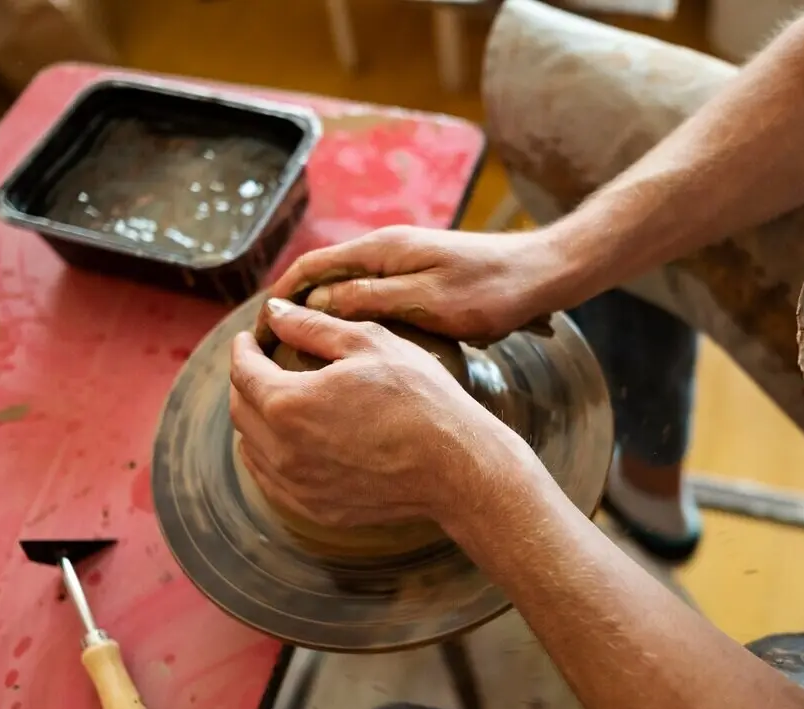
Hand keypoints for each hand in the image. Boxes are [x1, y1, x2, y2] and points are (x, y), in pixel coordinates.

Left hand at [228, 299, 515, 530]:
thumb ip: (312, 326)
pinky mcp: (317, 509)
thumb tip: (274, 313)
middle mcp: (282, 450)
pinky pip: (273, 482)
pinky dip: (270, 459)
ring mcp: (298, 486)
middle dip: (245, 384)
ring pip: (252, 450)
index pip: (244, 371)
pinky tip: (290, 445)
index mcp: (288, 403)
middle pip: (241, 411)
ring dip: (255, 422)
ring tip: (275, 404)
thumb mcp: (368, 343)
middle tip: (261, 367)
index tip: (251, 339)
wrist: (455, 466)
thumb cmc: (419, 397)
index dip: (244, 349)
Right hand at [266, 225, 580, 342]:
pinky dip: (351, 325)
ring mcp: (405, 267)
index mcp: (381, 250)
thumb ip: (368, 299)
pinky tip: (353, 357)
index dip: (279, 301)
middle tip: (275, 358)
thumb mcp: (425, 300)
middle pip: (323, 280)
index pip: (310, 268)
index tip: (260, 336)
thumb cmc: (489, 290)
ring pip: (346, 294)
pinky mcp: (422, 284)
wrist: (542, 277)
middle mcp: (387, 252)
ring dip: (322, 321)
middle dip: (294, 314)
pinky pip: (371, 304)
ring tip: (304, 363)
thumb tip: (313, 302)